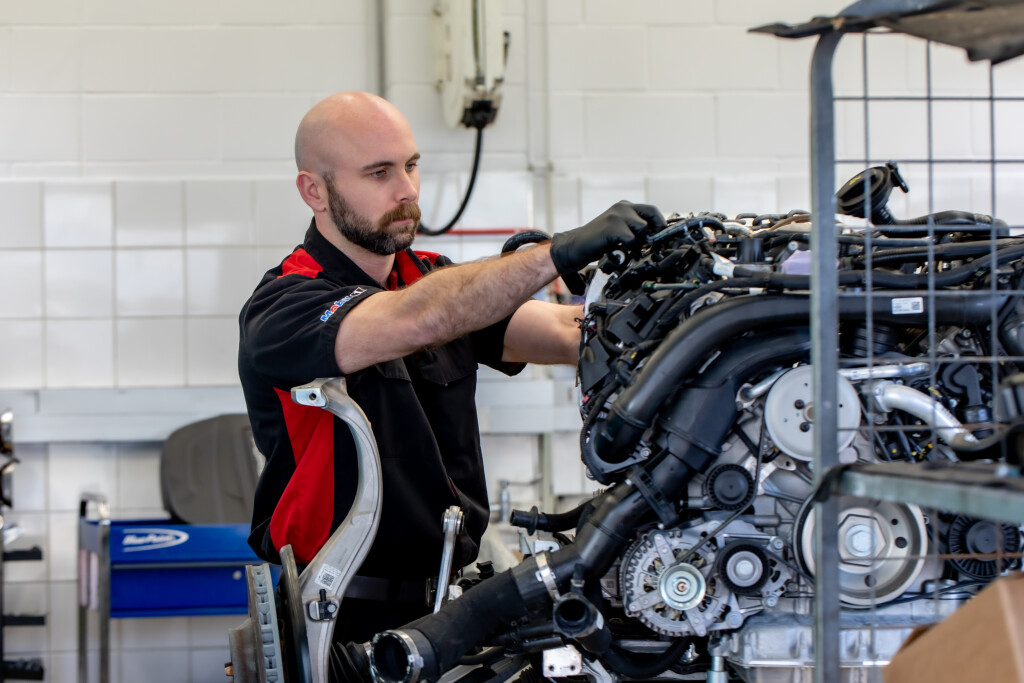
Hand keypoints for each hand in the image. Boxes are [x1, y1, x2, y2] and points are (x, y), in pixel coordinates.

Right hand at [549, 201, 664, 277]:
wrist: (574, 247)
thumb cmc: (598, 243)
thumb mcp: (619, 232)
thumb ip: (635, 231)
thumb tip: (656, 240)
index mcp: (625, 207)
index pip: (652, 211)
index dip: (661, 225)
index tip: (661, 240)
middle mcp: (622, 207)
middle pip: (652, 216)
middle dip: (654, 234)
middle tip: (651, 248)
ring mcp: (616, 215)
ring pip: (642, 229)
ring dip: (638, 245)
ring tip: (628, 253)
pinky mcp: (611, 226)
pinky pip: (631, 239)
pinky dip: (628, 250)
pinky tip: (619, 254)